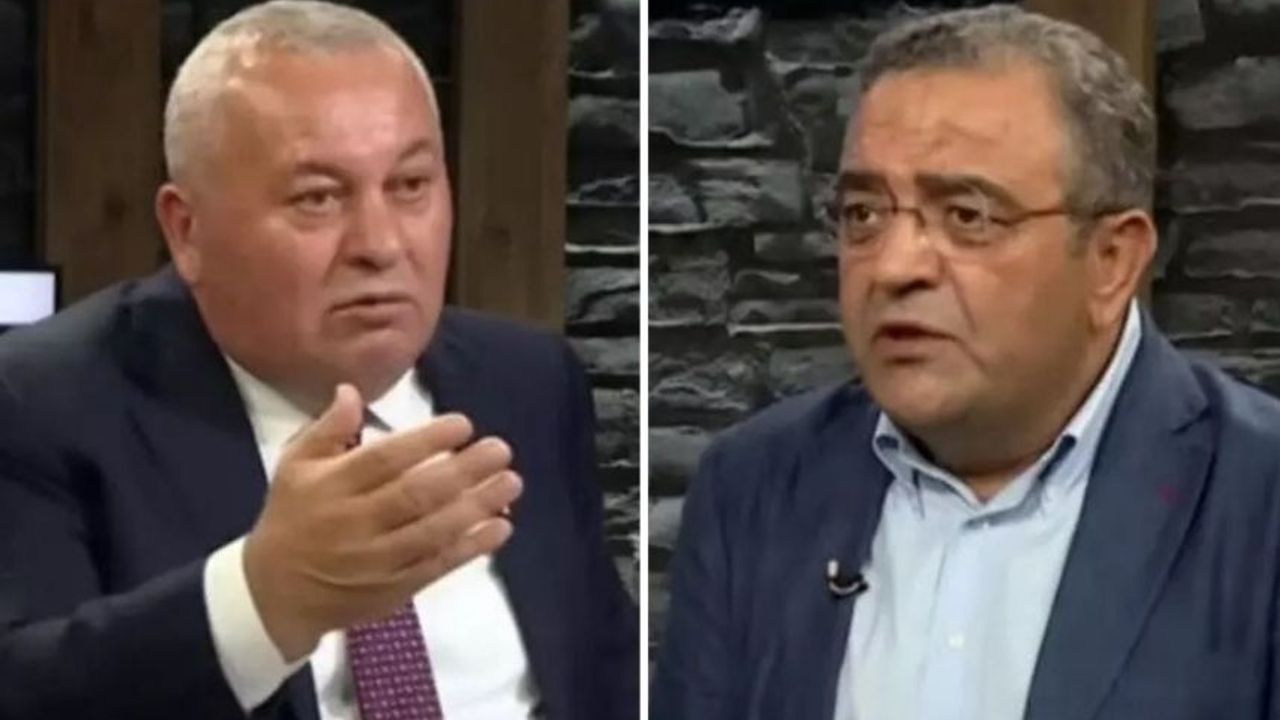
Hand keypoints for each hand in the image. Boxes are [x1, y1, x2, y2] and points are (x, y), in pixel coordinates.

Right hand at [242, 384, 521, 660]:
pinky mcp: (394, 588)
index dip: (426, 441)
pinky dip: (471, 548)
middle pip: (416, 494)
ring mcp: (377, 559)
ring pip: (433, 531)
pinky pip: (437, 566)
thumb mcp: (294, 466)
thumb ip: (326, 428)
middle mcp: (356, 522)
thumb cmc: (292, 518)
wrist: (276, 594)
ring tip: (511, 482)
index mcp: (332, 486)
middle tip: (501, 449)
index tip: (463, 424)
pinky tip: (501, 527)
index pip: (384, 459)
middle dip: (464, 471)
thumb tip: (350, 389)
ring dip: (477, 507)